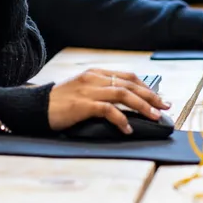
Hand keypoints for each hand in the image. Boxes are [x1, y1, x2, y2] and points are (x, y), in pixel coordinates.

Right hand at [47, 69, 170, 133]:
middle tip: (166, 107)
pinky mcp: (82, 105)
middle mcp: (93, 78)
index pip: (128, 76)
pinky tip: (128, 129)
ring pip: (123, 94)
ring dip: (142, 106)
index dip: (147, 87)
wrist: (36, 107)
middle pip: (130, 84)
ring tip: (155, 117)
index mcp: (95, 73)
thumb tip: (126, 102)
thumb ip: (101, 92)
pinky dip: (121, 119)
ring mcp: (88, 90)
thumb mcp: (82, 91)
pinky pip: (108, 110)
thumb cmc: (60, 103)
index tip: (160, 98)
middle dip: (151, 96)